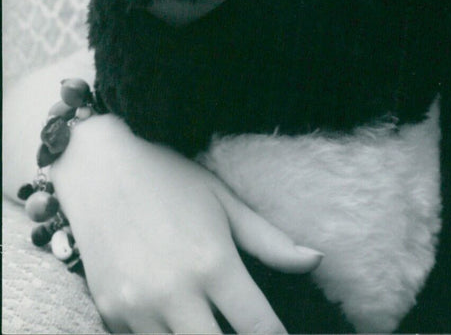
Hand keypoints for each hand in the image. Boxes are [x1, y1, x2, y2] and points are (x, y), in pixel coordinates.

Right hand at [52, 114, 321, 333]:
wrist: (99, 167)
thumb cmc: (169, 178)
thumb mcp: (224, 201)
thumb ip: (270, 240)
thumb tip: (316, 260)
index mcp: (213, 262)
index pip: (258, 327)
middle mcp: (176, 292)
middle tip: (239, 324)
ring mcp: (138, 308)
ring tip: (207, 314)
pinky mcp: (109, 314)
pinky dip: (161, 333)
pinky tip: (172, 314)